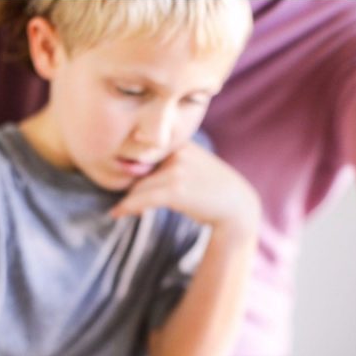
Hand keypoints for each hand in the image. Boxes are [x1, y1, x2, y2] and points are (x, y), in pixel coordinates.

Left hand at [110, 141, 259, 231]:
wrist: (238, 207)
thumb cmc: (215, 189)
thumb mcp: (195, 164)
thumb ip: (171, 161)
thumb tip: (134, 167)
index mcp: (182, 142)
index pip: (146, 153)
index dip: (135, 170)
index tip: (126, 183)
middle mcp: (179, 152)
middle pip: (141, 170)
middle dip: (131, 186)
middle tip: (123, 201)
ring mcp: (178, 170)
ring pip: (139, 185)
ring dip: (128, 200)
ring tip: (119, 210)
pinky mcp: (176, 190)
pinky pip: (143, 198)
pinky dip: (127, 207)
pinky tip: (117, 213)